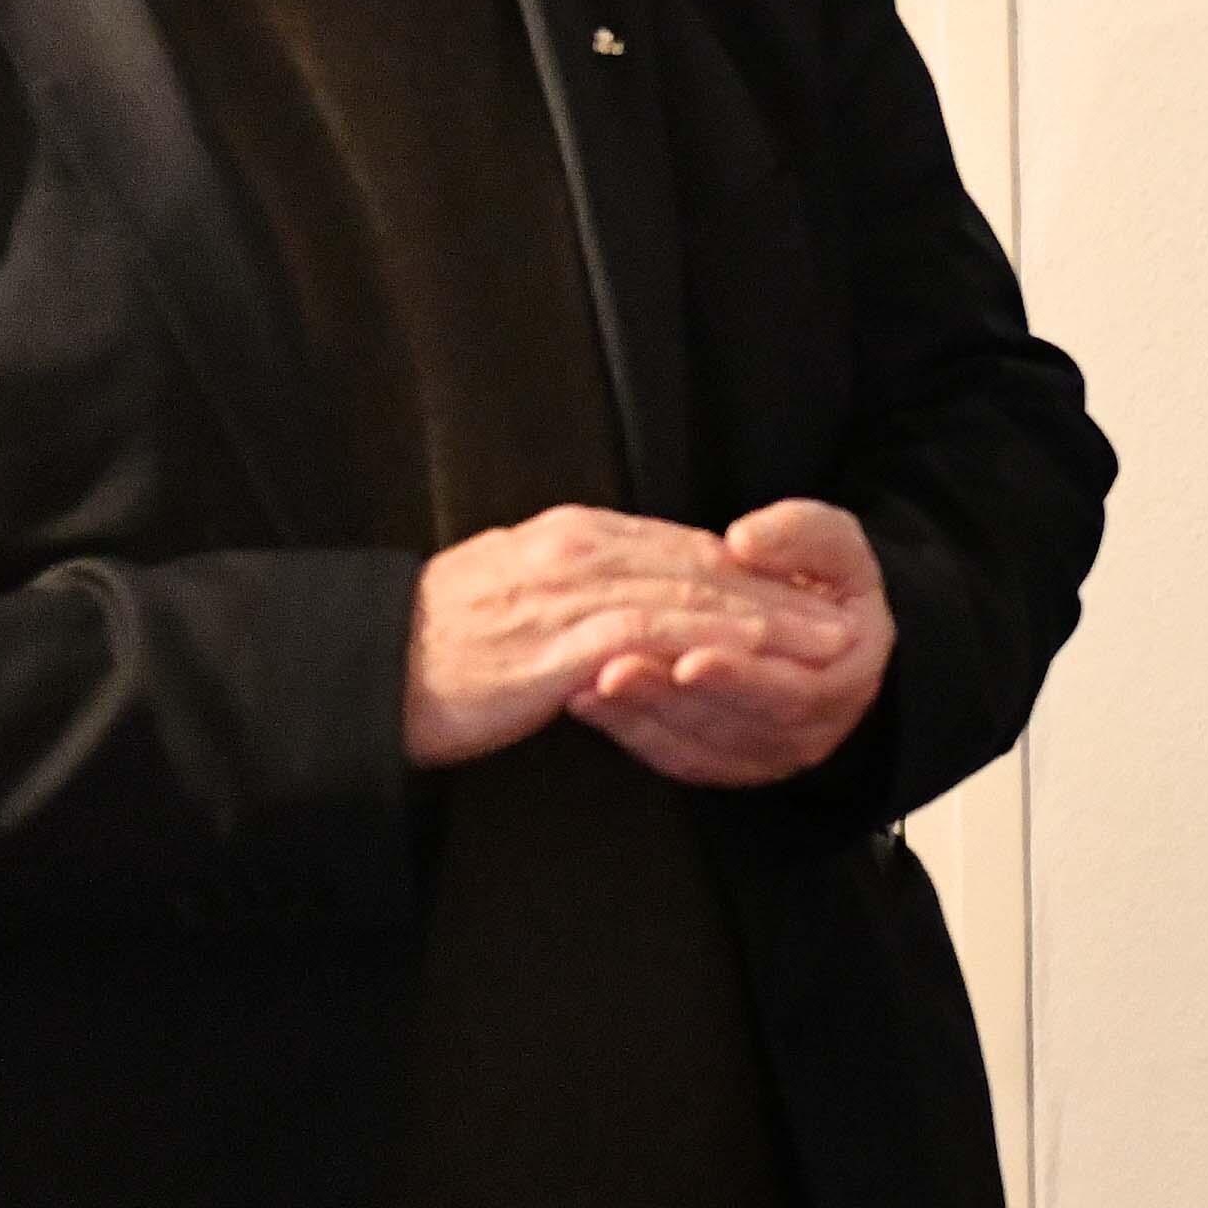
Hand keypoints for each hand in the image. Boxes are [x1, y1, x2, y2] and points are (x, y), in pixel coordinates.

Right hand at [406, 506, 856, 770]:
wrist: (362, 670)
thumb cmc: (435, 648)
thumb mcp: (515, 597)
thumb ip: (576, 588)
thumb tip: (632, 599)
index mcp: (570, 536)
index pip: (682, 546)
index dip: (753, 570)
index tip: (810, 591)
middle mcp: (575, 551)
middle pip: (701, 562)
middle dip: (779, 589)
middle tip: (845, 613)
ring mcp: (567, 592)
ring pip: (689, 594)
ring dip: (764, 617)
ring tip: (826, 640)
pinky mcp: (558, 641)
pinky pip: (652, 636)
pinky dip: (709, 640)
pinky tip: (756, 655)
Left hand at [569, 499, 895, 790]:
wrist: (816, 620)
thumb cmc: (820, 573)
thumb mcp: (831, 541)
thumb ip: (800, 533)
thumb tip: (744, 542)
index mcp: (850, 674)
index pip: (793, 690)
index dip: (741, 676)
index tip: (691, 656)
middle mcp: (815, 726)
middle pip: (739, 725)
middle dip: (675, 698)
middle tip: (616, 670)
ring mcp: (769, 752)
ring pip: (701, 747)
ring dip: (643, 713)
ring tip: (590, 678)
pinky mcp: (726, 762)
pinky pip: (674, 757)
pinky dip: (628, 730)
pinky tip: (585, 697)